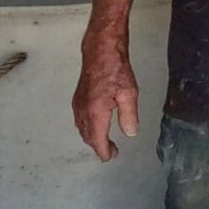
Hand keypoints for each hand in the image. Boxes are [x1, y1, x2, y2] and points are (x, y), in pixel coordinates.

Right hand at [73, 42, 139, 161]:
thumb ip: (129, 115)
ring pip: (82, 128)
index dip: (104, 151)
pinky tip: (95, 127)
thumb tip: (130, 133)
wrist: (100, 51)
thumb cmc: (115, 69)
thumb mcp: (129, 93)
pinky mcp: (78, 98)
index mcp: (95, 112)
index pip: (98, 139)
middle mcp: (83, 110)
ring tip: (105, 143)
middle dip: (98, 146)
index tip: (110, 157)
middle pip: (88, 136)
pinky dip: (87, 128)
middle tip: (111, 152)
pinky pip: (80, 120)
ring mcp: (78, 104)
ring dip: (92, 138)